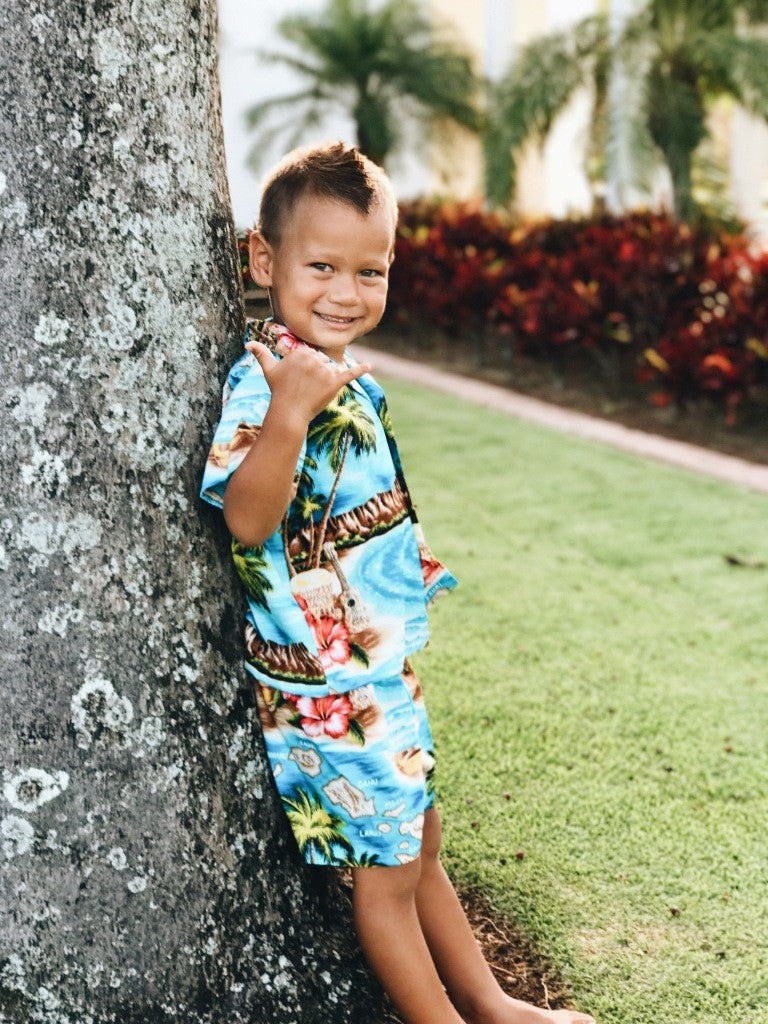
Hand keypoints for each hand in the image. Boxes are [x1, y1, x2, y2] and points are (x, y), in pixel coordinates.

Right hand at [247, 340, 371, 420]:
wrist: (289, 412)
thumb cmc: (279, 391)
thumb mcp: (269, 370)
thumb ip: (261, 354)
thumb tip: (248, 343)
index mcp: (301, 352)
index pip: (313, 356)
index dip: (308, 370)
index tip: (299, 381)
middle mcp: (313, 357)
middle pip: (324, 363)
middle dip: (318, 375)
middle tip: (305, 388)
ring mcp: (324, 370)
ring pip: (332, 371)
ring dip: (326, 381)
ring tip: (313, 391)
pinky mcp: (334, 382)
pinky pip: (350, 373)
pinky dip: (361, 370)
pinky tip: (369, 366)